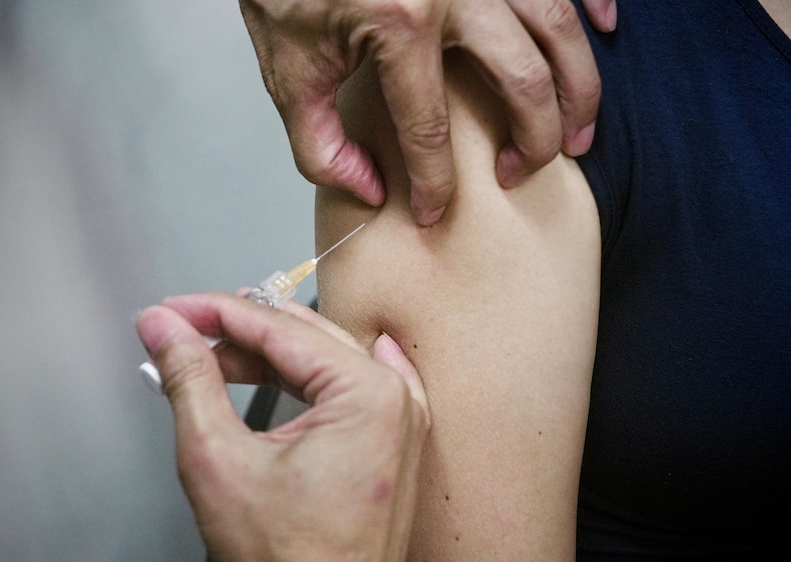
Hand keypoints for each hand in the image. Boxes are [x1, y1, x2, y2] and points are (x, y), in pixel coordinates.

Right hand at [136, 293, 430, 561]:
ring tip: (210, 361)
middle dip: (234, 334)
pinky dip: (307, 376)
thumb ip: (190, 381)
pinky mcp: (391, 446)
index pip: (277, 327)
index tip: (171, 313)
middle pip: (301, 339)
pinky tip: (289, 362)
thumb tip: (166, 331)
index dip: (213, 314)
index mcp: (367, 394)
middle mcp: (395, 400)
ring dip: (263, 357)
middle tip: (181, 332)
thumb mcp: (218, 460)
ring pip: (322, 362)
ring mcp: (401, 423)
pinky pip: (350, 386)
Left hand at [239, 0, 615, 225]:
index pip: (431, 130)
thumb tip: (371, 190)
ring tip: (578, 136)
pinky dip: (592, 1)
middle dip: (535, 140)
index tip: (434, 211)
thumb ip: (320, 146)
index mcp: (399, 23)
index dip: (435, 184)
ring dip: (579, 86)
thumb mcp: (287, 71)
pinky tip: (603, 33)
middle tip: (527, 173)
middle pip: (522, 79)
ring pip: (557, 27)